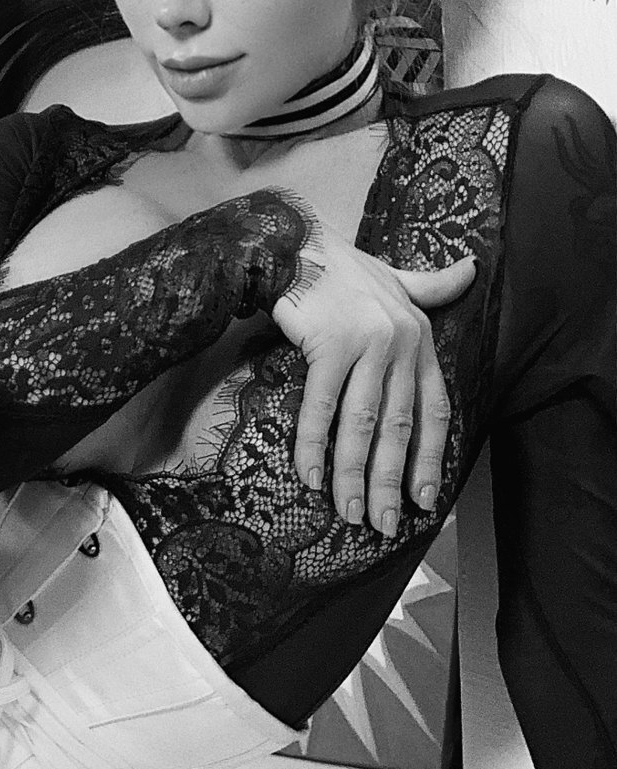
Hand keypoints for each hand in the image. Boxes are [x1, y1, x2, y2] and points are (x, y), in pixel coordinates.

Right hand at [271, 212, 475, 538]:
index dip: (430, 458)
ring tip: (350, 514)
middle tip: (386, 524)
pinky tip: (309, 477)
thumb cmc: (344, 268)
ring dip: (355, 476)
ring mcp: (366, 345)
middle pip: (399, 427)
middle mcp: (400, 344)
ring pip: (363, 425)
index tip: (425, 500)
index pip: (435, 411)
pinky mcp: (328, 345)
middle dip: (392, 482)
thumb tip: (471, 269)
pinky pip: (321, 407)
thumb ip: (432, 286)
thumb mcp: (397, 279)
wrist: (297, 243)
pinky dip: (315, 446)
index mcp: (420, 339)